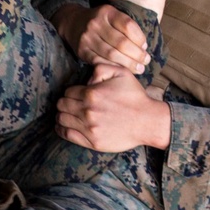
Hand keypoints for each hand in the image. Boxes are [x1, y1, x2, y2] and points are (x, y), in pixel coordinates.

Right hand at [53, 4, 149, 74]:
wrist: (72, 22)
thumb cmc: (100, 21)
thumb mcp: (112, 15)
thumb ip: (126, 26)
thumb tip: (143, 46)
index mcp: (107, 12)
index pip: (128, 26)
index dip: (140, 38)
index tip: (145, 46)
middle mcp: (96, 24)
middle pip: (121, 42)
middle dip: (137, 54)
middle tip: (145, 61)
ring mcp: (87, 38)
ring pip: (112, 54)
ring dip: (128, 64)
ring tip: (139, 68)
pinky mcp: (82, 50)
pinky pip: (100, 61)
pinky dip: (114, 67)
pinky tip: (123, 70)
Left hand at [55, 64, 171, 151]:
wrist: (147, 121)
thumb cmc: (135, 96)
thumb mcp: (121, 72)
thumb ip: (101, 68)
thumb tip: (87, 77)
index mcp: (92, 94)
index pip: (68, 91)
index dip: (71, 92)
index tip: (76, 95)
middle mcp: (87, 111)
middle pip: (61, 105)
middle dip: (64, 102)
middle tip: (70, 104)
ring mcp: (89, 128)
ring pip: (61, 119)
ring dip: (61, 115)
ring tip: (66, 114)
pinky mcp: (92, 142)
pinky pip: (67, 135)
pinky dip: (61, 129)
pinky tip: (63, 126)